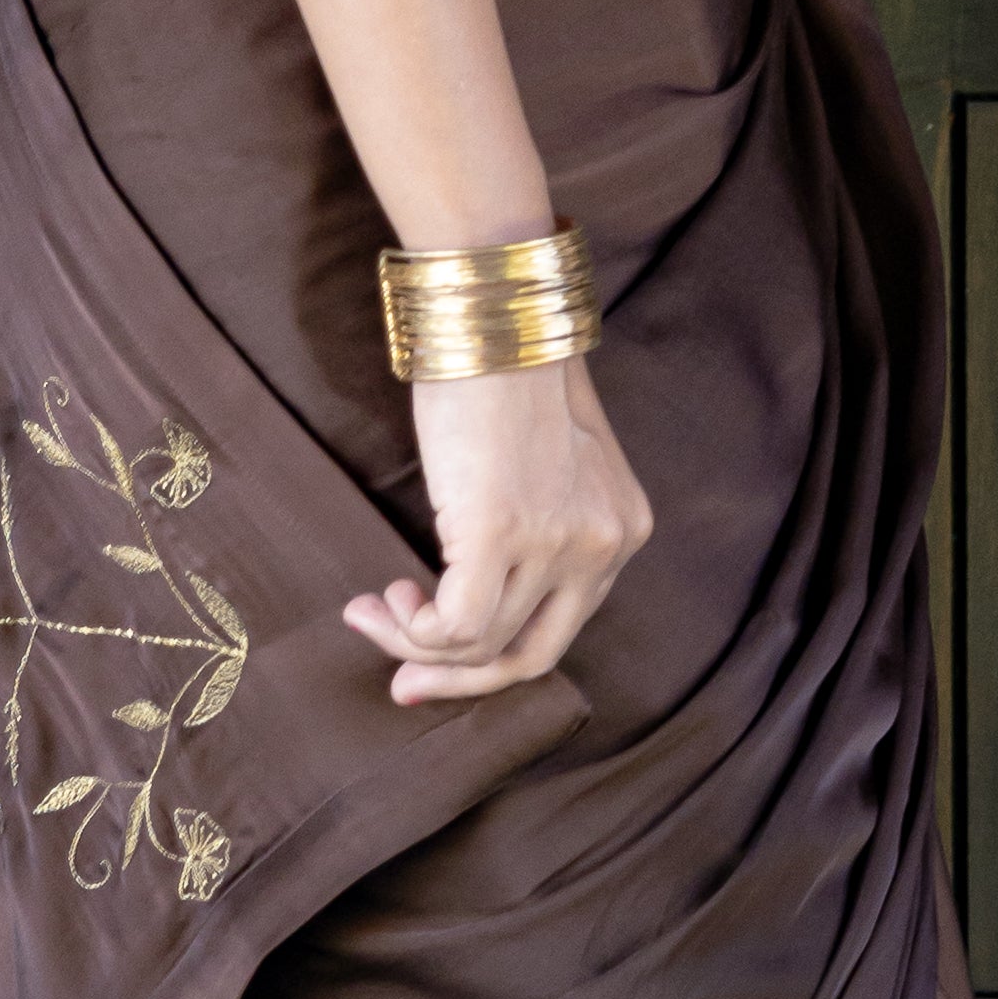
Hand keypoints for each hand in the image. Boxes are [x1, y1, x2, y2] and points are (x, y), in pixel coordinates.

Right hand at [342, 353, 652, 701]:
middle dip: (461, 680)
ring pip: (483, 644)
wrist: (493, 316)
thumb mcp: (548, 457)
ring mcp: (558, 545)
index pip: (563, 623)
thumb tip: (476, 575)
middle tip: (403, 682)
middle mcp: (604, 546)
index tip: (437, 654)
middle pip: (534, 657)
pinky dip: (414, 630)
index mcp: (623, 528)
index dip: (496, 653)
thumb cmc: (504, 370)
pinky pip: (457, 627)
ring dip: (415, 642)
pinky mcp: (503, 535)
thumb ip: (539, 517)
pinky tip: (387, 600)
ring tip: (374, 608)